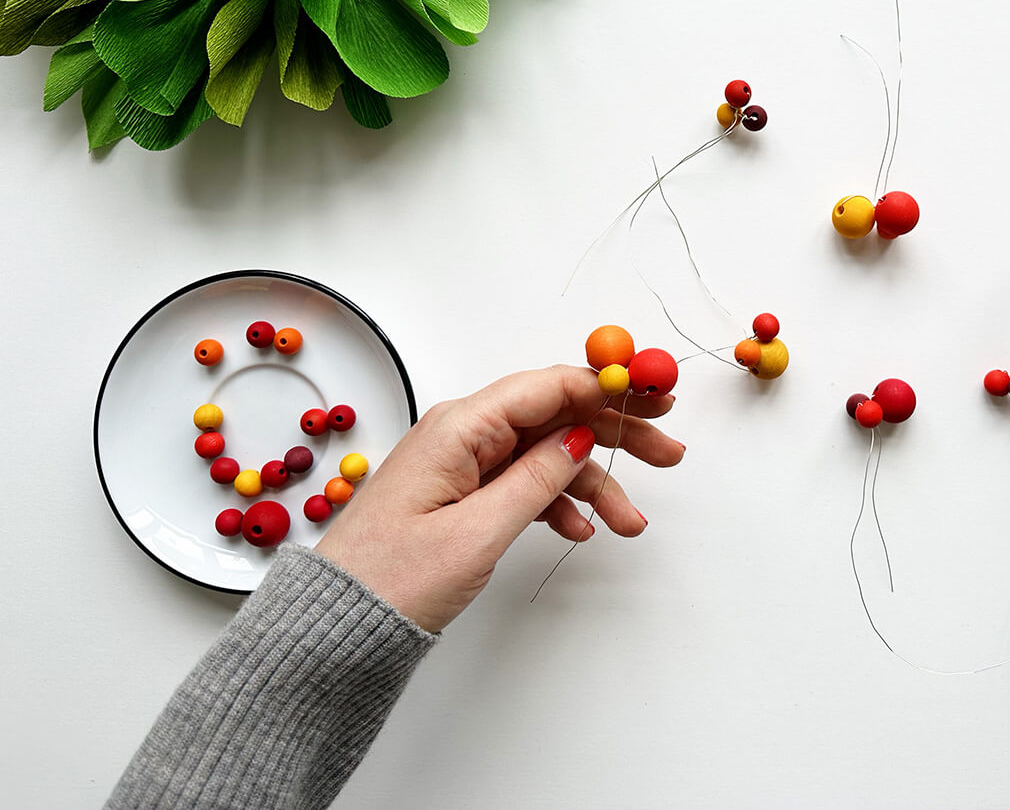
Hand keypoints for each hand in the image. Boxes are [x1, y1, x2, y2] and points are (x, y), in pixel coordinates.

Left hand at [315, 365, 684, 630]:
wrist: (339, 626)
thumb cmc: (392, 579)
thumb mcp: (478, 531)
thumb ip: (537, 478)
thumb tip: (582, 436)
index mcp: (461, 427)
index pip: (549, 386)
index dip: (608, 385)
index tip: (655, 392)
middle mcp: (464, 434)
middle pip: (557, 415)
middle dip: (615, 432)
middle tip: (668, 450)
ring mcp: (465, 463)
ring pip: (549, 455)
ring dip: (594, 484)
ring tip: (630, 522)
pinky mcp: (465, 493)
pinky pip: (527, 482)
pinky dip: (560, 502)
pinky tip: (581, 529)